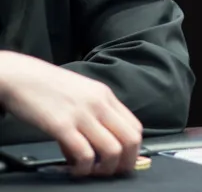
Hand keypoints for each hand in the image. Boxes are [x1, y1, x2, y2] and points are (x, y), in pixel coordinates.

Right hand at [0, 52, 141, 177]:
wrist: (19, 75)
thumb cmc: (47, 86)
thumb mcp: (80, 95)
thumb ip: (92, 117)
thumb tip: (95, 148)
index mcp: (106, 96)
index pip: (135, 127)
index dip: (133, 150)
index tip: (124, 162)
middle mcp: (99, 104)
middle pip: (131, 140)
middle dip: (125, 163)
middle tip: (111, 172)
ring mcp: (82, 114)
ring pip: (113, 150)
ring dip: (105, 169)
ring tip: (92, 172)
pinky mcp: (62, 125)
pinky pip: (84, 154)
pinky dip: (83, 169)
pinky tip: (74, 170)